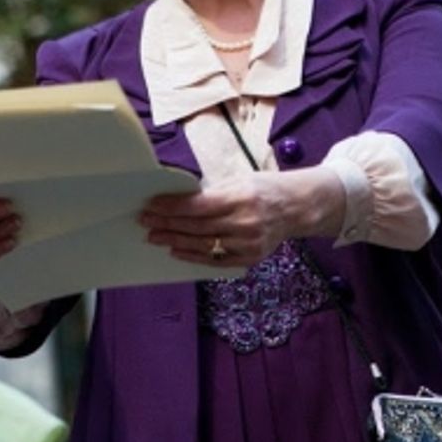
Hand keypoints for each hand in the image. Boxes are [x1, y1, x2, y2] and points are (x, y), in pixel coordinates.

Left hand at [140, 168, 340, 267]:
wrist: (297, 208)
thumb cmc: (264, 190)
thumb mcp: (240, 181)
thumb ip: (211, 193)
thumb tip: (177, 200)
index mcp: (241, 197)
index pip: (197, 205)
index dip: (171, 206)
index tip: (151, 205)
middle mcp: (245, 222)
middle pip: (196, 226)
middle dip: (167, 223)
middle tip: (145, 221)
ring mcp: (247, 243)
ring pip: (203, 245)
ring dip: (175, 240)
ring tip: (155, 236)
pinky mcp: (249, 258)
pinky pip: (215, 260)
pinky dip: (193, 256)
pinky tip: (177, 250)